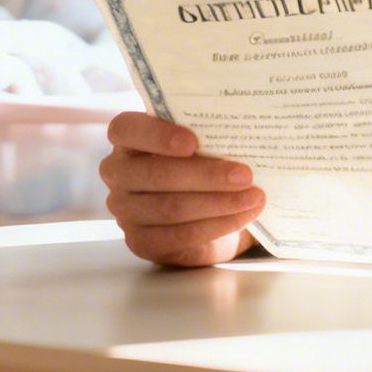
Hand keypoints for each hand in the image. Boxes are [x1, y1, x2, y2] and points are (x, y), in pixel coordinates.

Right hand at [100, 111, 263, 266]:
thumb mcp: (201, 141)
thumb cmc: (201, 162)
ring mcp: (125, 210)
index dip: (158, 135)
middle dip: (205, 176)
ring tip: (254, 197)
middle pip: (156, 174)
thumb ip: (207, 132)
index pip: (126, 130)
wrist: (203, 209)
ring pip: (170, 208)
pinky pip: (179, 236)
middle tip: (244, 175)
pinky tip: (243, 216)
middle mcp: (118, 173)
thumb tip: (244, 130)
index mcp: (126, 139)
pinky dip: (216, 226)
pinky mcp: (141, 241)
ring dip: (218, 203)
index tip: (194, 141)